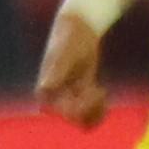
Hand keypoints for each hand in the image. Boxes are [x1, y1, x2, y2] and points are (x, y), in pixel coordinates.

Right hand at [33, 9, 109, 128]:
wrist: (78, 28)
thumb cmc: (70, 38)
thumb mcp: (66, 54)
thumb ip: (56, 70)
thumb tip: (45, 87)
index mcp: (46, 89)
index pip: (60, 113)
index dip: (78, 109)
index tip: (92, 90)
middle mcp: (54, 96)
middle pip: (73, 119)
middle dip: (90, 109)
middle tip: (100, 90)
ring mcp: (67, 96)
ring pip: (81, 119)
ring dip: (95, 112)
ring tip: (102, 92)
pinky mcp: (79, 93)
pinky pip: (88, 112)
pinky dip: (98, 109)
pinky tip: (103, 91)